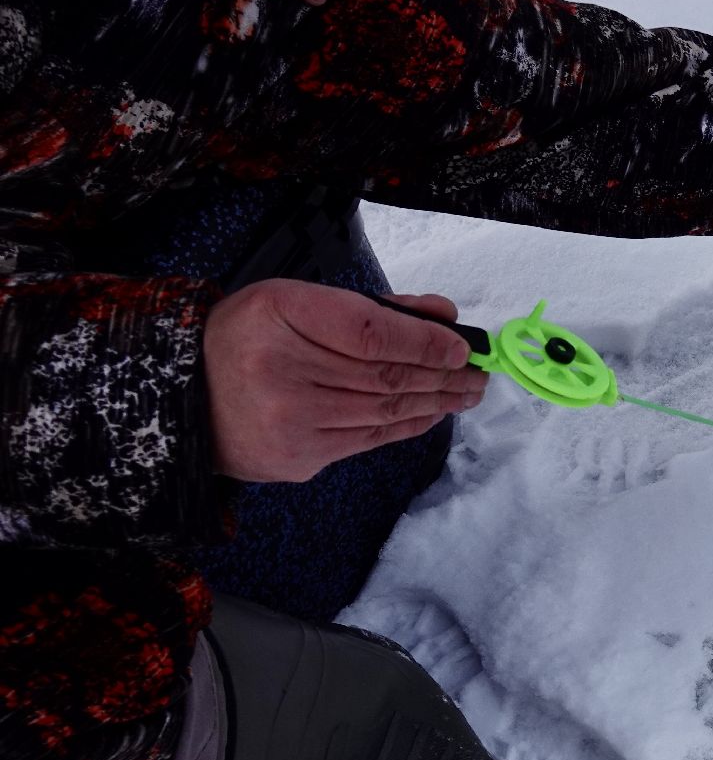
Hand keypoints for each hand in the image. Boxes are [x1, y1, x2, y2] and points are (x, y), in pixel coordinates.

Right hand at [204, 279, 488, 481]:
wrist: (184, 399)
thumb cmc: (248, 340)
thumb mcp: (296, 301)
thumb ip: (371, 307)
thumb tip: (442, 317)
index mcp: (278, 316)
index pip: (370, 333)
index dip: (424, 341)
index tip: (463, 347)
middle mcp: (280, 370)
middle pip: (384, 375)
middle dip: (443, 374)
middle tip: (480, 373)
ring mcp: (289, 422)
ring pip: (383, 410)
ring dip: (435, 401)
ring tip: (467, 392)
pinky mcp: (299, 458)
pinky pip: (369, 439)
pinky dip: (408, 424)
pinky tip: (433, 412)